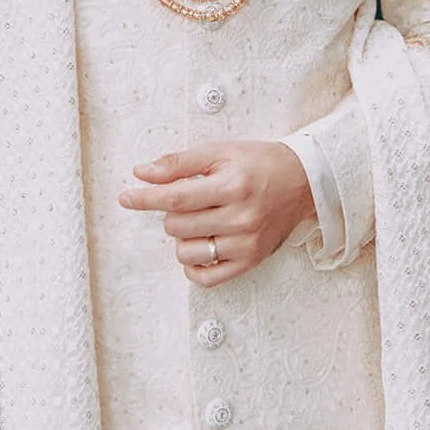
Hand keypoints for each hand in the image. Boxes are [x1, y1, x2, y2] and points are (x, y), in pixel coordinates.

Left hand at [119, 140, 315, 284]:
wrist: (303, 181)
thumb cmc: (259, 163)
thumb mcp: (220, 152)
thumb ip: (179, 163)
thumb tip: (142, 173)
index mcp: (232, 186)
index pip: (175, 197)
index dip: (144, 198)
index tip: (126, 197)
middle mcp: (240, 218)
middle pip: (177, 226)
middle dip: (171, 211)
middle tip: (190, 199)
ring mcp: (246, 244)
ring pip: (186, 252)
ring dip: (181, 237)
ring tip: (198, 221)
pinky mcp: (250, 261)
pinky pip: (206, 277)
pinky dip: (192, 265)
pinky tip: (197, 246)